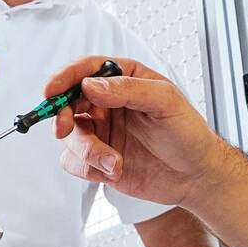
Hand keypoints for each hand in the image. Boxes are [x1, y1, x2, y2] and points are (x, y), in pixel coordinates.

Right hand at [44, 56, 228, 207]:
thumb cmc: (188, 133)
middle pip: (67, 102)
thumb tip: (90, 85)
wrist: (197, 177)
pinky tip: (114, 171)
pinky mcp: (97, 158)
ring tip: (113, 163)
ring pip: (69, 136)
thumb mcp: (165, 103)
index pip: (85, 70)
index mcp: (123, 79)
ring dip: (86, 151)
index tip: (51, 91)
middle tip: (64, 129)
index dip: (64, 78)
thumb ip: (127, 90)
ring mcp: (100, 130)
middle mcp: (106, 103)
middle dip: (62, 117)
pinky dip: (89, 169)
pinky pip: (74, 161)